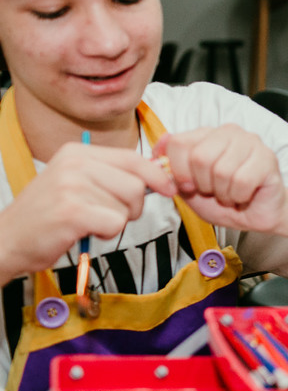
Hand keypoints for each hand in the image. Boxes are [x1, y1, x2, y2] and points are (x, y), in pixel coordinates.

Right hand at [0, 142, 175, 280]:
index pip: (133, 159)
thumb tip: (159, 177)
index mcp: (78, 152)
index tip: (168, 189)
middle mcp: (75, 163)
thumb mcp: (78, 183)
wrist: (8, 239)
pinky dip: (106, 233)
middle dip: (132, 208)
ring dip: (115, 222)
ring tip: (88, 222)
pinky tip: (85, 231)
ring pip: (127, 207)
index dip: (157, 176)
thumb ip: (113, 176)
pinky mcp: (72, 210)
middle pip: (136, 185)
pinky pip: (115, 223)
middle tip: (107, 216)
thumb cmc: (50, 215)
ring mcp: (72, 185)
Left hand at [156, 125, 286, 232]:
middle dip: (204, 185)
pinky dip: (239, 196)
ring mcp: (251, 142)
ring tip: (231, 194)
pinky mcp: (267, 158)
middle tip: (215, 191)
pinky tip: (244, 195)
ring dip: (223, 193)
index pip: (178, 142)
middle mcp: (229, 132)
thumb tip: (157, 150)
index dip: (178, 171)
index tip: (188, 186)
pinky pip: (242, 181)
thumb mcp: (189, 190)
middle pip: (199, 157)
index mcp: (206, 134)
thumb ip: (171, 171)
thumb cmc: (225, 201)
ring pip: (222, 171)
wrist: (258, 216)